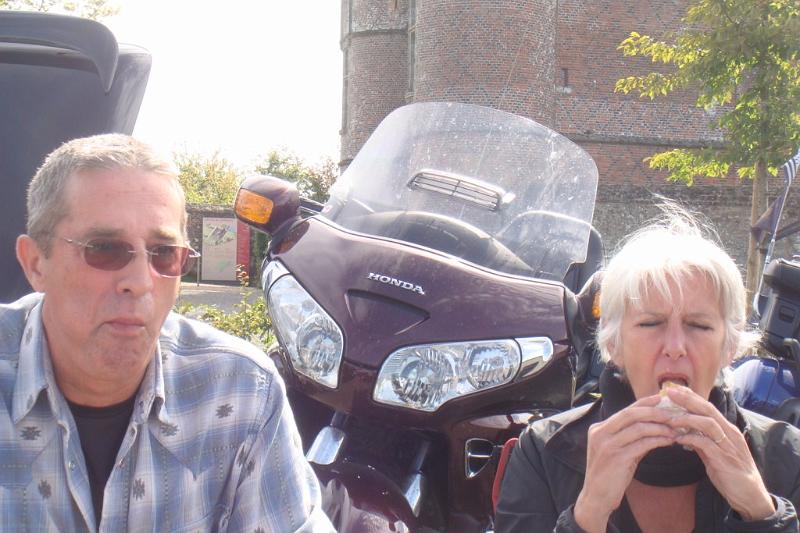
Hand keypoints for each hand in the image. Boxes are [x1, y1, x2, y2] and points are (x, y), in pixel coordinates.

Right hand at [574, 395, 675, 532]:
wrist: (596, 497)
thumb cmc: (609, 474)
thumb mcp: (617, 451)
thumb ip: (631, 437)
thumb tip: (655, 426)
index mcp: (599, 428)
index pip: (625, 410)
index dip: (644, 403)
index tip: (662, 398)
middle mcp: (600, 433)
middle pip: (630, 414)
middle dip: (654, 412)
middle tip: (673, 413)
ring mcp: (607, 445)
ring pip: (638, 428)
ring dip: (659, 427)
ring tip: (674, 430)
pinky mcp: (616, 458)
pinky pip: (641, 444)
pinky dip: (657, 441)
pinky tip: (668, 441)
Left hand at [664, 386, 774, 520]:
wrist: (750, 496)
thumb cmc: (731, 473)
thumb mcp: (714, 454)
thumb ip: (702, 441)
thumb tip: (685, 432)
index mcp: (728, 430)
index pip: (709, 407)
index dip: (692, 397)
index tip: (675, 390)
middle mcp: (730, 434)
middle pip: (708, 410)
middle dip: (688, 400)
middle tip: (670, 393)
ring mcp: (728, 446)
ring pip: (708, 424)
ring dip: (687, 419)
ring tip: (670, 419)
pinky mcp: (725, 459)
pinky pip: (706, 444)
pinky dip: (691, 438)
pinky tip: (678, 439)